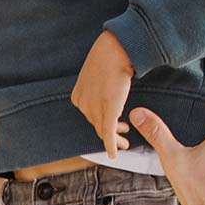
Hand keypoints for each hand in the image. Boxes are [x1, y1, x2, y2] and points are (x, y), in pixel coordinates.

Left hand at [71, 30, 134, 157]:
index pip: (91, 115)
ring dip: (115, 139)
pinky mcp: (107, 112)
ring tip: (125, 142)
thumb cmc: (108, 57)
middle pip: (97, 124)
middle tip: (123, 135)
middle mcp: (83, 105)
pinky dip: (111, 145)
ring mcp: (94, 109)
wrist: (114, 50)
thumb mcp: (98, 74)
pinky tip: (115, 154)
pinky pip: (108, 134)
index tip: (115, 124)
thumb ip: (99, 87)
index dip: (103, 122)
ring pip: (103, 131)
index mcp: (78, 97)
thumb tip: (108, 92)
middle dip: (111, 132)